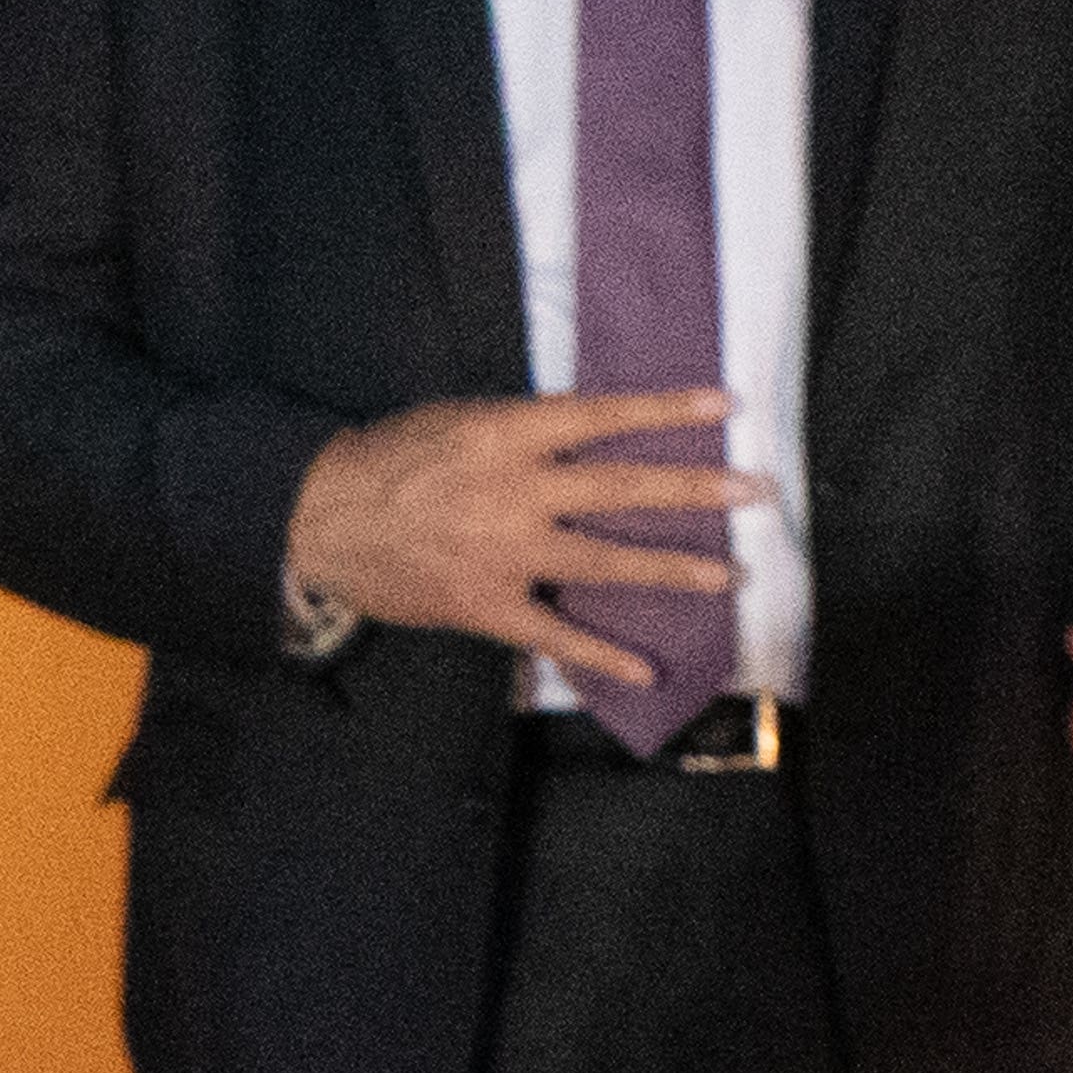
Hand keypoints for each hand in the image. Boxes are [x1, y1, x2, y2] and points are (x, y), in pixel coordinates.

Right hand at [283, 391, 769, 689]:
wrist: (318, 519)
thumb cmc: (383, 462)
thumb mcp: (453, 421)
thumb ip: (520, 429)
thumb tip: (582, 432)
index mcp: (506, 434)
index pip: (602, 415)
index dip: (666, 409)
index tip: (724, 403)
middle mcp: (515, 489)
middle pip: (624, 486)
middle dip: (696, 488)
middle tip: (753, 491)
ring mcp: (505, 550)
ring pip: (606, 558)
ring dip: (672, 566)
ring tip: (726, 574)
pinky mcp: (487, 603)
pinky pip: (555, 633)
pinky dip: (601, 653)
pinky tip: (644, 668)